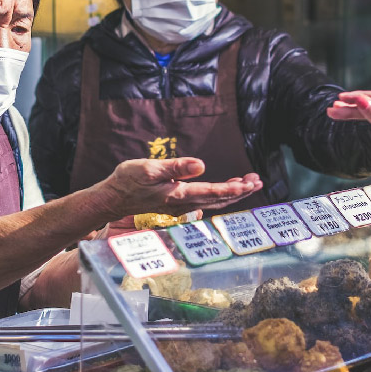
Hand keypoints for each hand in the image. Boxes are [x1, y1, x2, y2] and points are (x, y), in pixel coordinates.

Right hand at [98, 158, 261, 217]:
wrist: (112, 200)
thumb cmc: (127, 181)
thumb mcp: (148, 169)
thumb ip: (175, 167)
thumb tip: (201, 165)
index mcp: (178, 194)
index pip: (212, 192)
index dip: (233, 189)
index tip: (250, 184)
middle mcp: (183, 204)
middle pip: (218, 200)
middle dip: (240, 191)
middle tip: (258, 181)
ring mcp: (181, 206)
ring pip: (213, 201)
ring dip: (233, 193)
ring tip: (249, 183)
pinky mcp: (177, 204)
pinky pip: (205, 201)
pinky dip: (220, 195)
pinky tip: (227, 189)